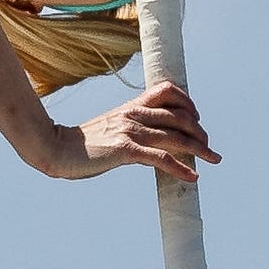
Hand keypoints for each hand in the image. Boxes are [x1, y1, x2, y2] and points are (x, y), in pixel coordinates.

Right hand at [35, 79, 219, 181]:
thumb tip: (151, 147)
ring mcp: (131, 130)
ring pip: (176, 136)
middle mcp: (134, 114)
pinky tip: (192, 177)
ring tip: (212, 158)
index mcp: (131, 106)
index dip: (188, 102)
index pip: (167, 91)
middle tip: (209, 146)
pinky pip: (161, 158)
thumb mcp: (111, 129)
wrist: (57, 149)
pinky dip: (181, 168)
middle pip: (179, 115)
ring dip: (199, 148)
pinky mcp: (126, 149)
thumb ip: (132, 131)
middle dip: (199, 131)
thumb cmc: (82, 143)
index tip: (197, 118)